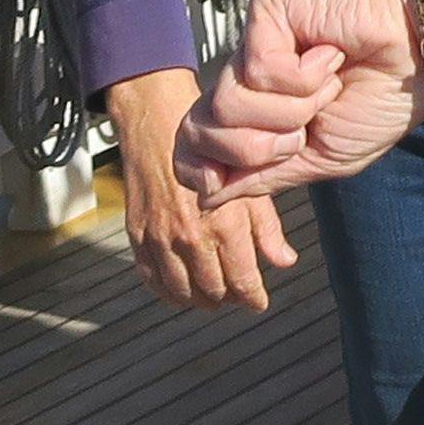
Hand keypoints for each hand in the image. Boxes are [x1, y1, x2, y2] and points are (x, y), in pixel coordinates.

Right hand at [105, 66, 302, 311]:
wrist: (160, 123)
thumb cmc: (211, 148)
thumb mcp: (249, 181)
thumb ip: (267, 227)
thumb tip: (285, 260)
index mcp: (224, 224)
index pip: (242, 281)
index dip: (253, 298)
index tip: (259, 301)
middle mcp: (191, 236)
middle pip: (214, 291)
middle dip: (230, 298)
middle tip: (238, 294)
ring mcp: (161, 239)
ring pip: (183, 292)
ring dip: (201, 299)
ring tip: (214, 294)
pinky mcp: (138, 235)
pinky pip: (152, 279)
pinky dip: (168, 291)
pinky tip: (181, 289)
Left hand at [178, 0, 423, 206]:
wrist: (422, 54)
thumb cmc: (381, 100)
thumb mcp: (322, 159)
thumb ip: (265, 178)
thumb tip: (208, 199)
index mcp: (255, 112)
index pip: (191, 143)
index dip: (199, 169)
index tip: (224, 179)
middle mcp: (244, 76)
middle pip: (197, 130)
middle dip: (255, 148)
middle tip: (305, 128)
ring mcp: (252, 42)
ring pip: (227, 104)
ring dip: (290, 112)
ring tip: (328, 88)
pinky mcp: (266, 11)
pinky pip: (258, 69)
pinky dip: (304, 79)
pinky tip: (331, 57)